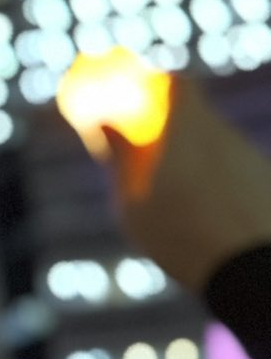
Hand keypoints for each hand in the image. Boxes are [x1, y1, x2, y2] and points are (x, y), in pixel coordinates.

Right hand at [102, 76, 270, 292]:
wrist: (253, 275)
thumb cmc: (182, 240)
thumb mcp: (135, 205)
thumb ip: (121, 159)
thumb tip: (105, 125)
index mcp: (188, 132)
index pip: (178, 83)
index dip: (160, 84)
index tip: (140, 97)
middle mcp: (225, 136)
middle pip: (199, 116)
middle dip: (175, 128)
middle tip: (153, 155)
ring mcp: (253, 159)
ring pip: (220, 146)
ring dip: (200, 159)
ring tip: (184, 201)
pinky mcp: (269, 182)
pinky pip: (240, 170)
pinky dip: (223, 181)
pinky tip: (213, 217)